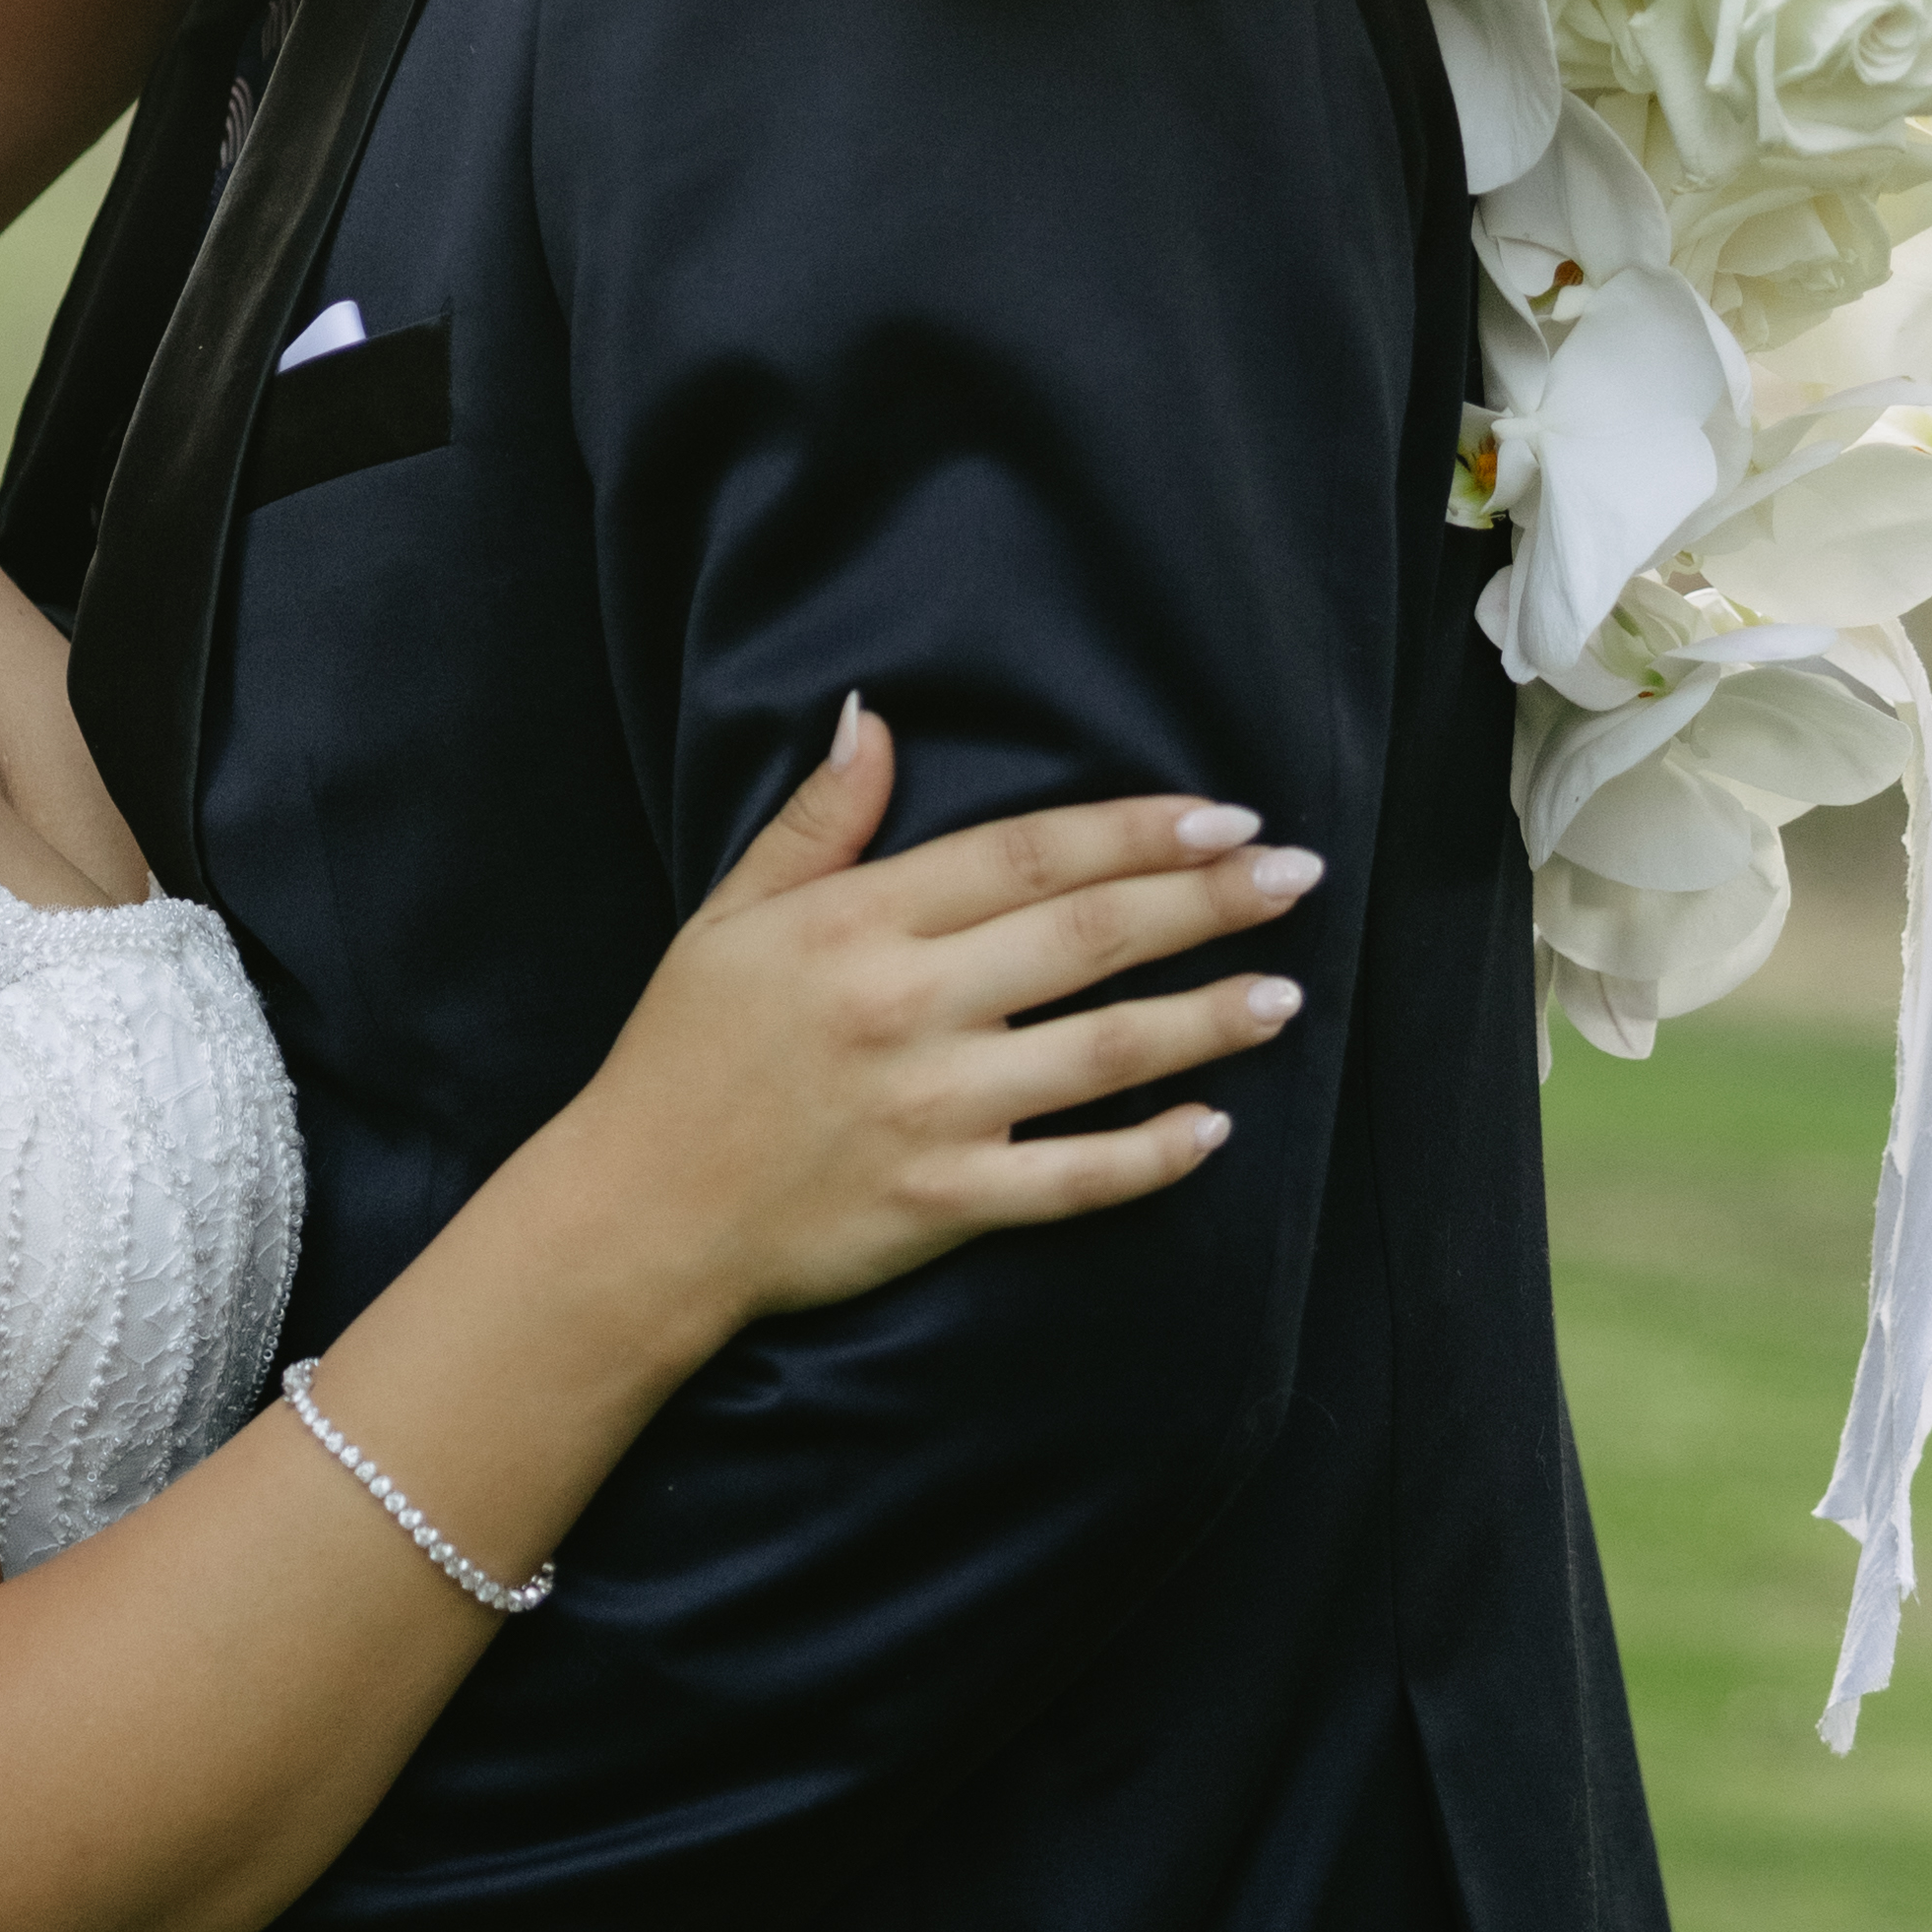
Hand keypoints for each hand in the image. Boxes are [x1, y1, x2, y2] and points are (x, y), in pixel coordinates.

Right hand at [580, 712, 1323, 1338]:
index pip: (1025, 856)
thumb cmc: (684, 1056)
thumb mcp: (731, 916)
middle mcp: (907, 1008)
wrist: (637, 1213)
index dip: (1133, 831)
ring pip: (1102, 1053)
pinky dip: (1151, 1156)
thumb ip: (816, 822)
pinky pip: (1072, 1181)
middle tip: (1295, 874)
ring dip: (1206, 1019)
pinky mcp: (944, 1205)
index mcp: (859, 926)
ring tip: (1286, 992)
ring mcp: (933, 1111)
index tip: (1222, 814)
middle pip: (1087, 937)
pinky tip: (1216, 1127)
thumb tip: (871, 718)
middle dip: (1205, 900)